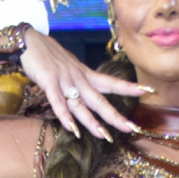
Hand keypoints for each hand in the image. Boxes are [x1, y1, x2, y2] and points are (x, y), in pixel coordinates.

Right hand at [19, 30, 148, 139]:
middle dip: (115, 116)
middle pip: (100, 100)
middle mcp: (79, 79)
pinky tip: (72, 129)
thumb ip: (81, 83)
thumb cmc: (50, 56)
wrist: (30, 41)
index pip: (112, 82)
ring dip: (92, 122)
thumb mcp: (72, 68)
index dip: (129, 87)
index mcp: (86, 75)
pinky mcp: (49, 82)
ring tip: (104, 136)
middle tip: (131, 128)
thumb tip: (91, 97)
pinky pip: (58, 102)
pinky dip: (65, 116)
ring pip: (81, 105)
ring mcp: (64, 80)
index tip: (148, 91)